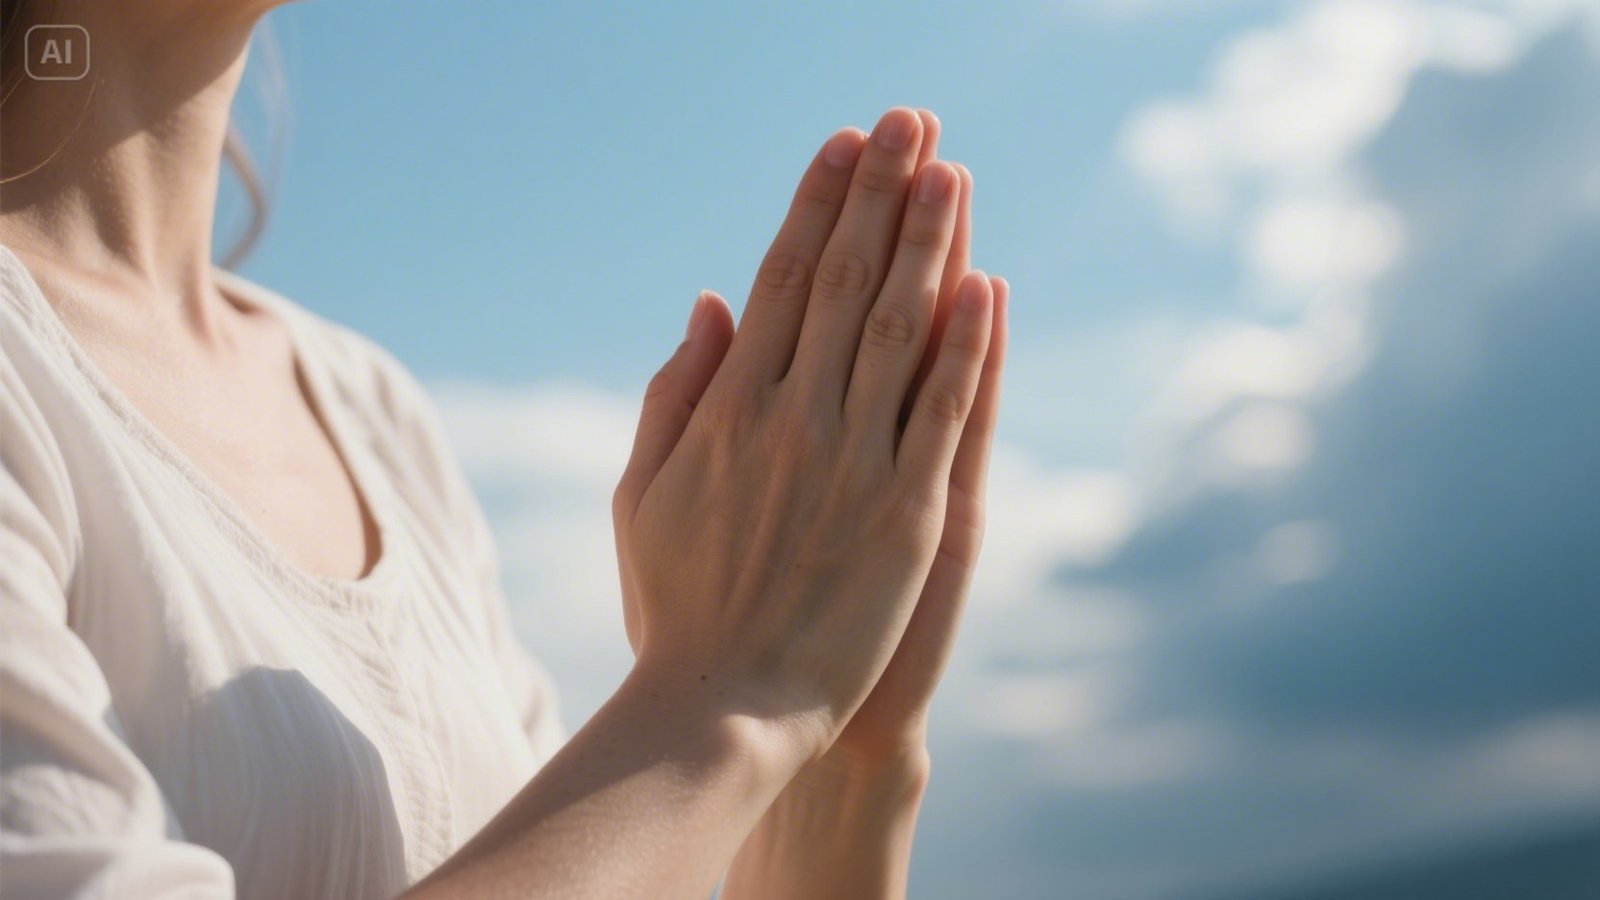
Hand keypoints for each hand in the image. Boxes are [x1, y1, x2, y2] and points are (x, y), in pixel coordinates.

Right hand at [612, 106, 995, 759]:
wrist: (726, 707)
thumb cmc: (677, 605)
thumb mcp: (643, 495)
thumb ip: (672, 394)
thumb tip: (710, 303)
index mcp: (729, 407)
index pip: (782, 278)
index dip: (815, 205)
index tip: (842, 144)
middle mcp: (795, 417)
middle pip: (847, 281)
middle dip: (880, 192)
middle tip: (909, 119)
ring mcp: (857, 462)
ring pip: (900, 328)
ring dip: (929, 241)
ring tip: (951, 168)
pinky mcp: (912, 513)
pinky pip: (944, 411)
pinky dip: (967, 344)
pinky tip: (986, 282)